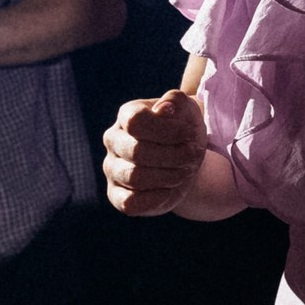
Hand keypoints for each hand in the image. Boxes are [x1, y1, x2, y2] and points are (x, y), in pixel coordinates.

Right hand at [101, 89, 207, 215]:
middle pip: (138, 152)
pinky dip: (156, 198)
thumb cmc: (183, 129)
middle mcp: (113, 140)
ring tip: (186, 171)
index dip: (167, 130)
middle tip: (193, 155)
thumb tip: (163, 109)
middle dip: (174, 156)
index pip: (136, 122)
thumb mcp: (187, 109)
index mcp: (126, 115)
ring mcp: (112, 168)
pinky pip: (130, 203)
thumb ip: (175, 101)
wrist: (185, 159)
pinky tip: (170, 188)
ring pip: (135, 178)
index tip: (189, 133)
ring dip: (170, 176)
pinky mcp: (116, 195)